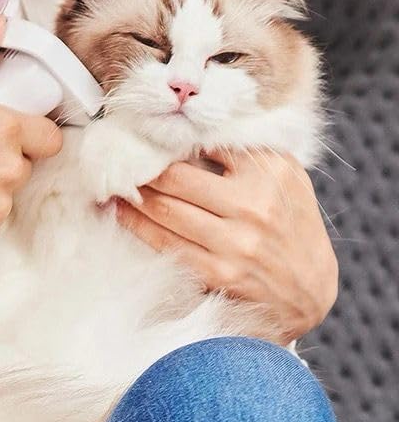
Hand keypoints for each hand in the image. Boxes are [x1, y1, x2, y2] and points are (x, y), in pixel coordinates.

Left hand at [115, 149, 338, 343]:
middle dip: (140, 168)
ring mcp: (236, 243)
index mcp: (269, 172)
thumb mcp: (283, 176)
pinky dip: (136, 227)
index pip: (205, 143)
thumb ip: (242, 152)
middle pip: (175, 178)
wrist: (310, 290)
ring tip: (111, 183)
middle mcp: (254, 206)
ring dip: (130, 196)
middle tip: (117, 159)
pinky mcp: (220, 274)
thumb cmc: (290, 222)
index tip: (141, 133)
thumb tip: (186, 132)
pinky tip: (120, 213)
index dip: (168, 139)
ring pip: (164, 211)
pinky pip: (166, 244)